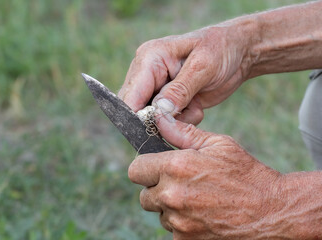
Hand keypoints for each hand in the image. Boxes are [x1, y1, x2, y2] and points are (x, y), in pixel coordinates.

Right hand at [119, 19, 255, 124]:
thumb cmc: (221, 49)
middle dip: (160, 119)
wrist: (238, 52)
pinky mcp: (167, 99)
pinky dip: (182, 119)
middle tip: (186, 112)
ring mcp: (156, 87)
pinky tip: (197, 105)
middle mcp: (147, 72)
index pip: (130, 95)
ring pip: (152, 118)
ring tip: (195, 104)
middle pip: (136, 110)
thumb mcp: (203, 67)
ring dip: (175, 120)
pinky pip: (166, 120)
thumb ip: (180, 90)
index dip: (139, 116)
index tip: (161, 127)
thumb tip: (158, 112)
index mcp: (149, 57)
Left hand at [128, 114, 282, 238]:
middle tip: (180, 183)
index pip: (135, 170)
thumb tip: (159, 119)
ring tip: (197, 198)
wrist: (271, 210)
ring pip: (159, 213)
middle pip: (144, 194)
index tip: (155, 168)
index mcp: (176, 167)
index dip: (145, 168)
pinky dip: (182, 222)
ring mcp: (178, 221)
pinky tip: (202, 213)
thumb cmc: (245, 173)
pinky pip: (172, 229)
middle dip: (157, 188)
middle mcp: (172, 196)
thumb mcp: (218, 144)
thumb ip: (182, 133)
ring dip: (171, 206)